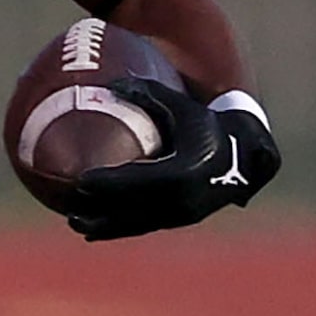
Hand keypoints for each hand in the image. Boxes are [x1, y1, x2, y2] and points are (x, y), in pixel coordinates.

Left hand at [68, 81, 279, 240]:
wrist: (245, 150)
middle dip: (102, 210)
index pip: (143, 181)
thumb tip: (111, 84)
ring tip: (74, 222)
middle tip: (70, 206)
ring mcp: (187, 214)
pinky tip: (92, 231)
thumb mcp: (182, 106)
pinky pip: (147, 227)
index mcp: (190, 171)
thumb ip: (149, 94)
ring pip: (140, 224)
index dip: (112, 183)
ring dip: (106, 227)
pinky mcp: (183, 220)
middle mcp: (189, 199)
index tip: (81, 180)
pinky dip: (119, 230)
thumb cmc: (207, 122)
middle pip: (137, 209)